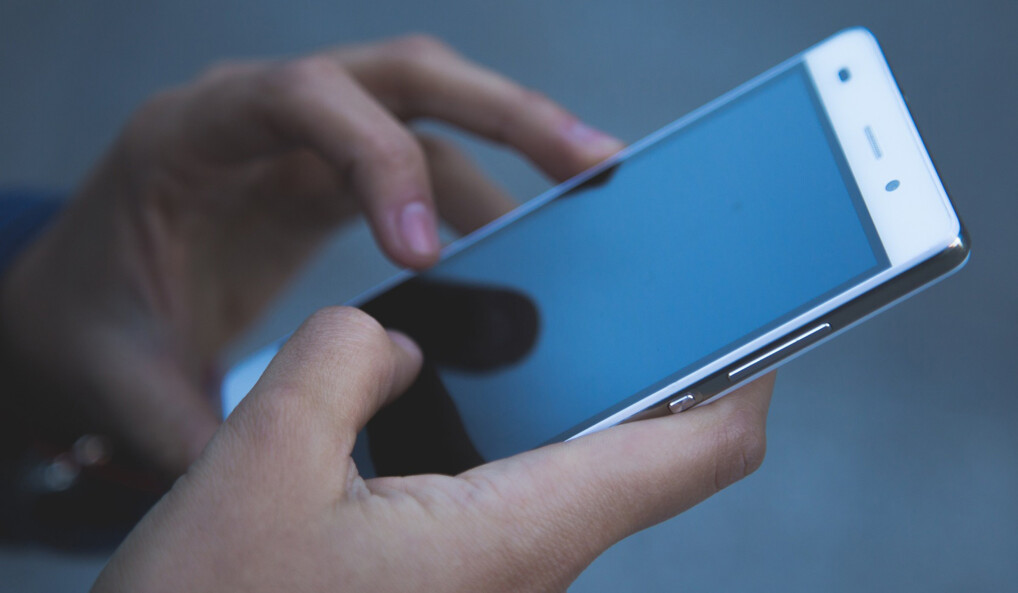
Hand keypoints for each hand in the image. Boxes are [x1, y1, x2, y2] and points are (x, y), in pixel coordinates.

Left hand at [0, 35, 622, 475]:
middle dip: (502, 112)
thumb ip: (199, 429)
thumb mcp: (123, 377)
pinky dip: (482, 192)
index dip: (378, 161)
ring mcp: (302, 137)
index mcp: (191, 136)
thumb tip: (283, 491)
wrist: (77, 299)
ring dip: (513, 144)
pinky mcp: (330, 172)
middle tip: (588, 161)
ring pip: (427, 107)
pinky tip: (521, 240)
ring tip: (590, 190)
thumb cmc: (90, 322)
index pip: (301, 100)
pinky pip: (423, 159)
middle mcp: (258, 114)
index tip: (429, 256)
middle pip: (398, 75)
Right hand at [91, 307, 772, 592]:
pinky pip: (503, 499)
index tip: (759, 312)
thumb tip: (392, 341)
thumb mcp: (261, 459)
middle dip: (630, 362)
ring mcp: (489, 582)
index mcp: (513, 535)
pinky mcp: (450, 585)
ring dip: (548, 398)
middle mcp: (524, 567)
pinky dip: (491, 438)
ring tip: (512, 326)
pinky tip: (437, 399)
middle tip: (612, 285)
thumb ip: (343, 360)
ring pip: (561, 474)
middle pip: (636, 452)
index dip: (744, 373)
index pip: (696, 452)